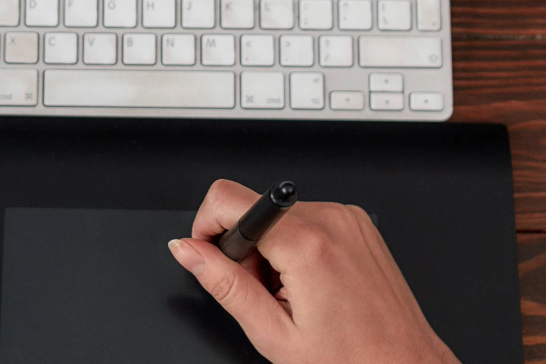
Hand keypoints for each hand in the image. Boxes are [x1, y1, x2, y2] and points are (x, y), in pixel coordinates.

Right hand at [168, 180, 461, 363]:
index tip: (212, 255)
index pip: (229, 198)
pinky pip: (307, 219)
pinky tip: (313, 284)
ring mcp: (349, 218)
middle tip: (268, 294)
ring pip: (279, 215)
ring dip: (273, 251)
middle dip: (246, 250)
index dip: (208, 227)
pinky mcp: (359, 222)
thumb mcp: (273, 333)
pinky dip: (298, 247)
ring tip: (296, 294)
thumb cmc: (352, 359)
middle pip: (254, 208)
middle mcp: (332, 220)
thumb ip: (224, 285)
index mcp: (308, 245)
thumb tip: (187, 250)